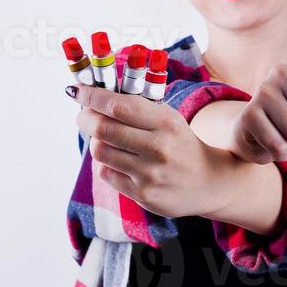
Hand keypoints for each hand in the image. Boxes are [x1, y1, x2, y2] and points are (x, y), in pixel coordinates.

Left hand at [71, 85, 234, 218]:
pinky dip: (105, 164)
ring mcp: (150, 174)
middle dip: (85, 119)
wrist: (209, 181)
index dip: (91, 97)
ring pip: (100, 152)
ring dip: (96, 142)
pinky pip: (106, 174)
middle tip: (83, 116)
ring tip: (104, 139)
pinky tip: (118, 161)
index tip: (77, 91)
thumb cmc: (180, 144)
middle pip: (103, 129)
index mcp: (165, 122)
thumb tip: (95, 95)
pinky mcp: (143, 194)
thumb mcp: (168, 118)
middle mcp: (158, 147)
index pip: (118, 106)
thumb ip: (137, 107)